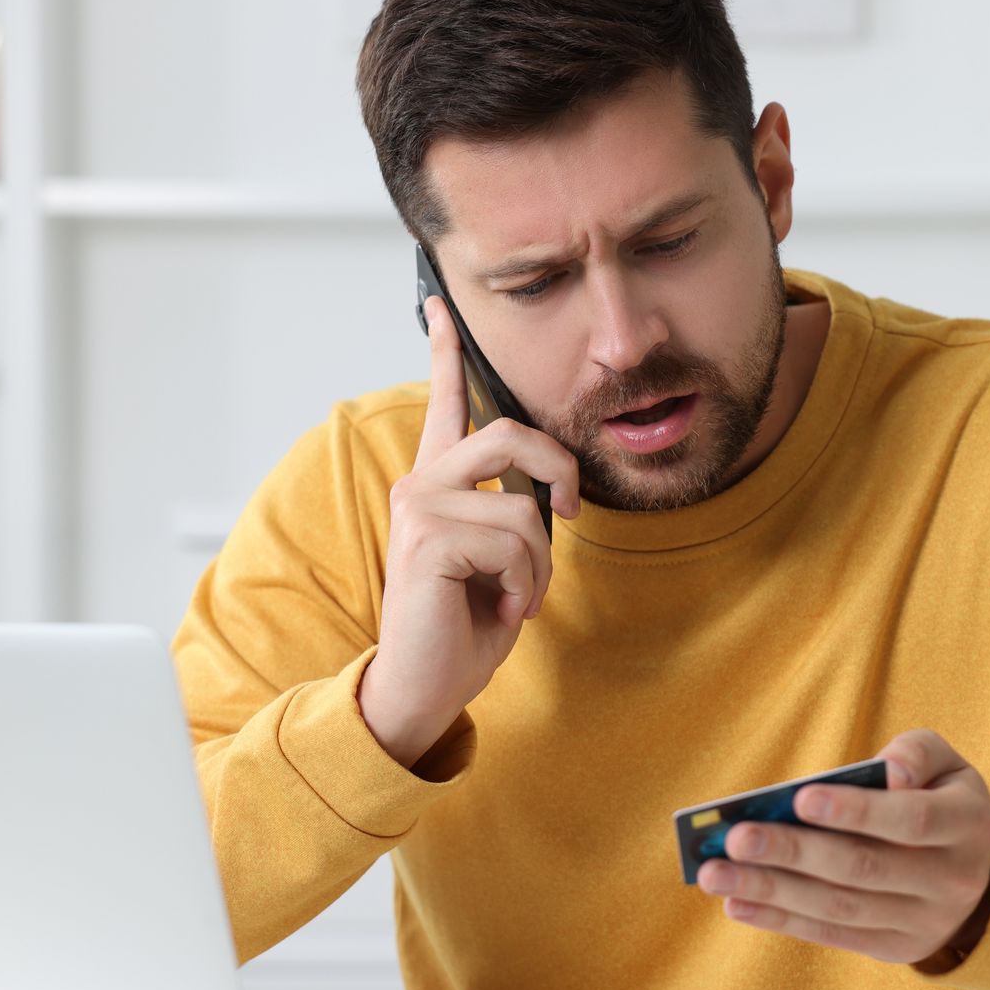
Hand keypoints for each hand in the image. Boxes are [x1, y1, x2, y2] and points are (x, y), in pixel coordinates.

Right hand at [359, 293, 581, 768]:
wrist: (424, 687)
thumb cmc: (463, 626)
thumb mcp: (501, 560)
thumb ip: (513, 515)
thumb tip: (545, 497)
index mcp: (437, 483)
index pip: (442, 403)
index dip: (443, 349)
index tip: (439, 302)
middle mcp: (421, 484)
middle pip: (510, 434)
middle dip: (561, 472)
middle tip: (570, 516)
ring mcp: (419, 507)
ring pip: (523, 509)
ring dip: (539, 565)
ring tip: (516, 598)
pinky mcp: (427, 538)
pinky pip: (514, 545)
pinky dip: (524, 587)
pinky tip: (499, 610)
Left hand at [696, 729, 989, 966]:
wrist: (983, 873)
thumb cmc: (941, 798)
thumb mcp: (946, 764)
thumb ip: (915, 754)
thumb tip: (889, 774)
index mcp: (965, 826)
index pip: (912, 820)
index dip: (857, 811)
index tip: (800, 799)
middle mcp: (951, 881)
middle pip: (863, 868)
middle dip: (793, 853)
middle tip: (733, 839)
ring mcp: (923, 922)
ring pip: (840, 908)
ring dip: (772, 891)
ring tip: (716, 874)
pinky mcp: (896, 948)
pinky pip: (833, 935)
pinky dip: (781, 920)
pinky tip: (737, 903)